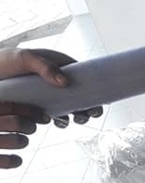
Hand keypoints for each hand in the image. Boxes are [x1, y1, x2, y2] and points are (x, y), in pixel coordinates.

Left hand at [0, 49, 102, 168]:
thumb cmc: (1, 62)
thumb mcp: (24, 59)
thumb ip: (44, 67)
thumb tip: (66, 82)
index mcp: (57, 64)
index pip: (83, 77)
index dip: (93, 90)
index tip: (97, 103)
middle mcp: (55, 79)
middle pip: (80, 94)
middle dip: (87, 107)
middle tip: (86, 116)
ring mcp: (46, 93)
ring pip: (69, 106)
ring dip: (76, 115)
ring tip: (74, 120)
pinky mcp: (37, 106)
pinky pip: (54, 115)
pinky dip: (60, 120)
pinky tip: (57, 123)